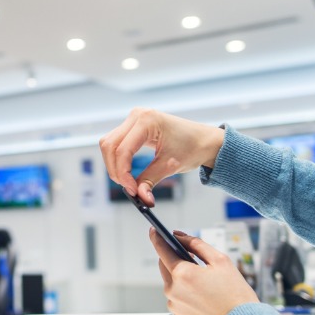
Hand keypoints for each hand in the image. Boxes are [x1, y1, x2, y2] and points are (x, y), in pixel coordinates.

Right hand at [99, 109, 225, 205]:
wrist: (205, 140)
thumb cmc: (193, 147)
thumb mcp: (170, 166)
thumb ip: (150, 181)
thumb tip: (140, 198)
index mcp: (147, 120)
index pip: (122, 150)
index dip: (123, 173)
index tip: (132, 190)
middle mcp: (137, 115)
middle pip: (109, 145)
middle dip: (115, 170)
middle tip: (129, 188)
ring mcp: (134, 119)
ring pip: (109, 144)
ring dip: (114, 165)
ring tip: (129, 182)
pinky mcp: (134, 126)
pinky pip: (116, 143)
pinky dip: (118, 159)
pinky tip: (127, 172)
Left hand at [152, 229, 258, 314]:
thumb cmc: (235, 295)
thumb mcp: (220, 260)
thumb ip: (197, 244)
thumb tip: (180, 237)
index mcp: (182, 274)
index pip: (162, 250)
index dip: (157, 238)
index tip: (154, 230)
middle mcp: (173, 290)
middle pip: (165, 265)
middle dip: (174, 256)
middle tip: (190, 254)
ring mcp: (174, 304)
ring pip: (171, 281)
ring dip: (181, 275)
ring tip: (203, 277)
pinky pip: (176, 296)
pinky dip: (184, 290)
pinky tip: (202, 292)